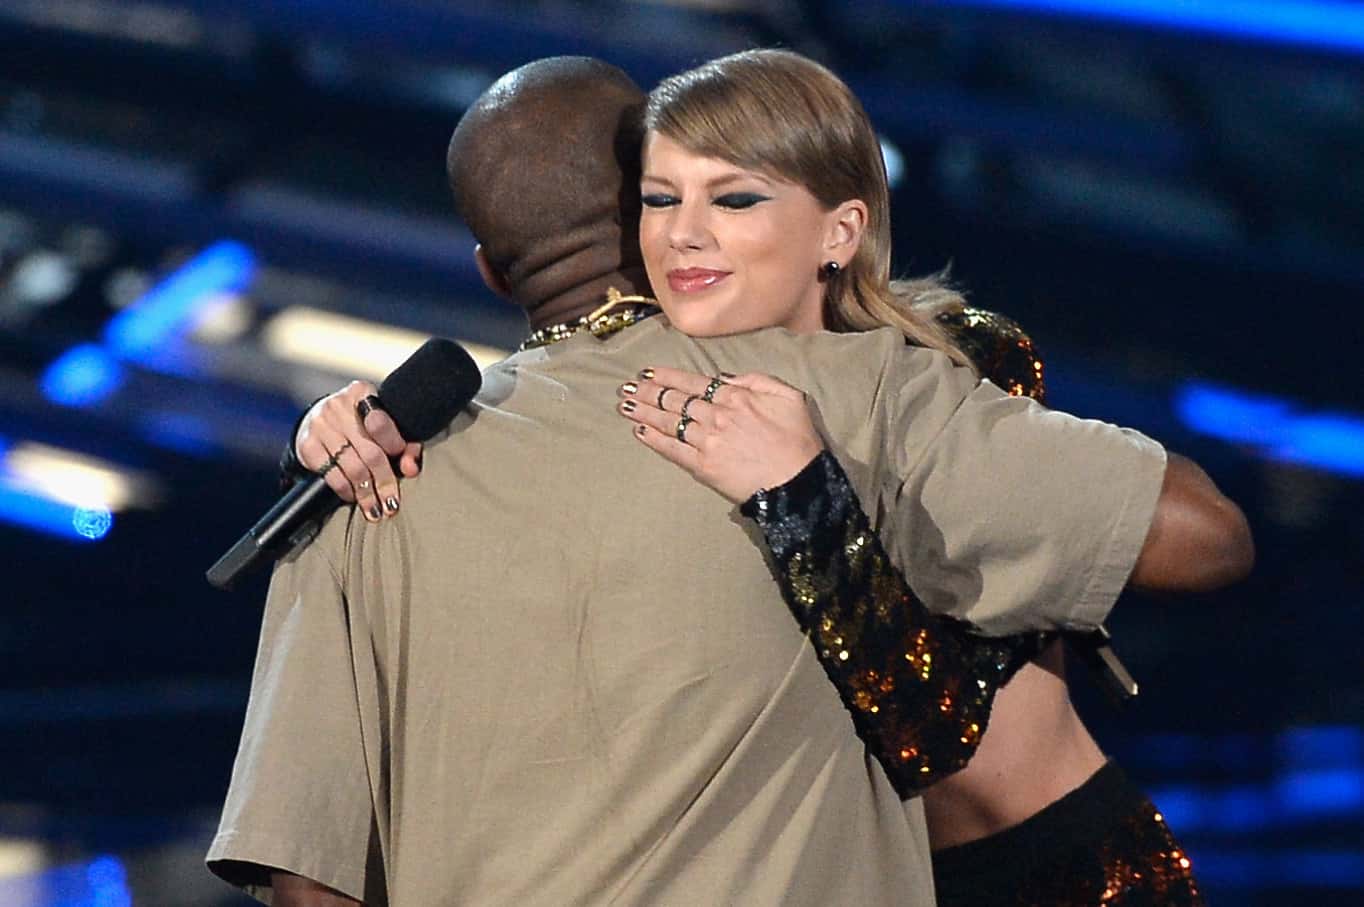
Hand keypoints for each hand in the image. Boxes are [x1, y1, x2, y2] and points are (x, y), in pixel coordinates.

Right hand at [295, 380, 422, 520]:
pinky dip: (346, 490)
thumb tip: (411, 468)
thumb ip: (405, 443)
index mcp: (362, 393)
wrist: (317, 419)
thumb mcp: (382, 424)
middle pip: (370, 452)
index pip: (381, 423)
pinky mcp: (307, 445)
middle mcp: (338, 406)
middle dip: (385, 482)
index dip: (396, 447)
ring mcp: (320, 425)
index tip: (405, 468)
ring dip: (367, 494)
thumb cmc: (359, 423)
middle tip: (392, 504)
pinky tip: (354, 497)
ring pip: (352, 467)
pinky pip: (332, 475)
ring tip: (376, 509)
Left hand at [617, 366, 823, 502]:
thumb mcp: (788, 396)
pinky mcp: (703, 467)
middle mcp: (716, 415)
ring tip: (624, 404)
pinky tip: (639, 432)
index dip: (668, 377)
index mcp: (736, 396)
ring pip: (669, 422)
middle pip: (674, 400)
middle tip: (627, 386)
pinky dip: (654, 440)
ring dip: (644, 412)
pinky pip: (672, 450)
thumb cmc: (798, 439)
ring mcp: (707, 441)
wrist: (798, 481)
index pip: (693, 382)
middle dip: (648, 392)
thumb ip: (756, 380)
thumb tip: (724, 377)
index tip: (649, 372)